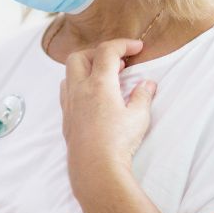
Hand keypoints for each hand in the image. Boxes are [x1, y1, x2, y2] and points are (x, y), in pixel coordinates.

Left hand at [59, 39, 156, 192]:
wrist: (95, 168)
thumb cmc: (118, 142)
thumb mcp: (139, 117)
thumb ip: (142, 96)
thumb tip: (147, 84)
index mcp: (98, 84)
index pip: (106, 51)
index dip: (122, 44)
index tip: (137, 47)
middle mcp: (79, 89)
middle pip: (79, 56)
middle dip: (98, 52)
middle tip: (117, 61)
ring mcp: (69, 103)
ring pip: (69, 73)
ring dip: (85, 68)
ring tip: (105, 77)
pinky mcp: (66, 118)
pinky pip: (66, 91)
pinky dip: (78, 84)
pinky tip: (92, 96)